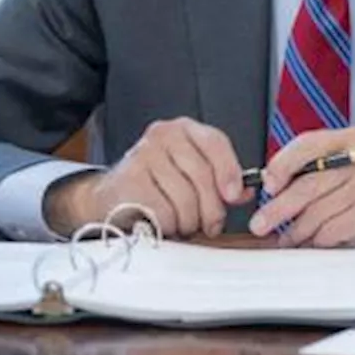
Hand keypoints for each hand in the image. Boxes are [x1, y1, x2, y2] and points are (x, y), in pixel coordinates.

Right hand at [43, 117, 252, 238]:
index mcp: (183, 129)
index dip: (230, 171)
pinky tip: (162, 222)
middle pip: (202, 175)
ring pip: (185, 198)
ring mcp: (143, 155)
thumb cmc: (156, 184)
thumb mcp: (190, 174)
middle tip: (210, 225)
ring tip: (182, 223)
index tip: (235, 196)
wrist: (109, 196)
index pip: (215, 143)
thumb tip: (245, 192)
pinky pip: (164, 212)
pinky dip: (168, 225)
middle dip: (211, 208)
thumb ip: (220, 179)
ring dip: (188, 221)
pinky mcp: (129, 181)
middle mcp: (163, 135)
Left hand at [248, 126, 354, 250]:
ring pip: (317, 212)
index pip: (309, 144)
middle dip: (280, 207)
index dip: (283, 164)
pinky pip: (332, 230)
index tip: (268, 184)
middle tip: (262, 222)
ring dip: (297, 231)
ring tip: (288, 238)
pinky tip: (312, 243)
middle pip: (309, 183)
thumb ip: (325, 162)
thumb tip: (279, 181)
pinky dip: (317, 240)